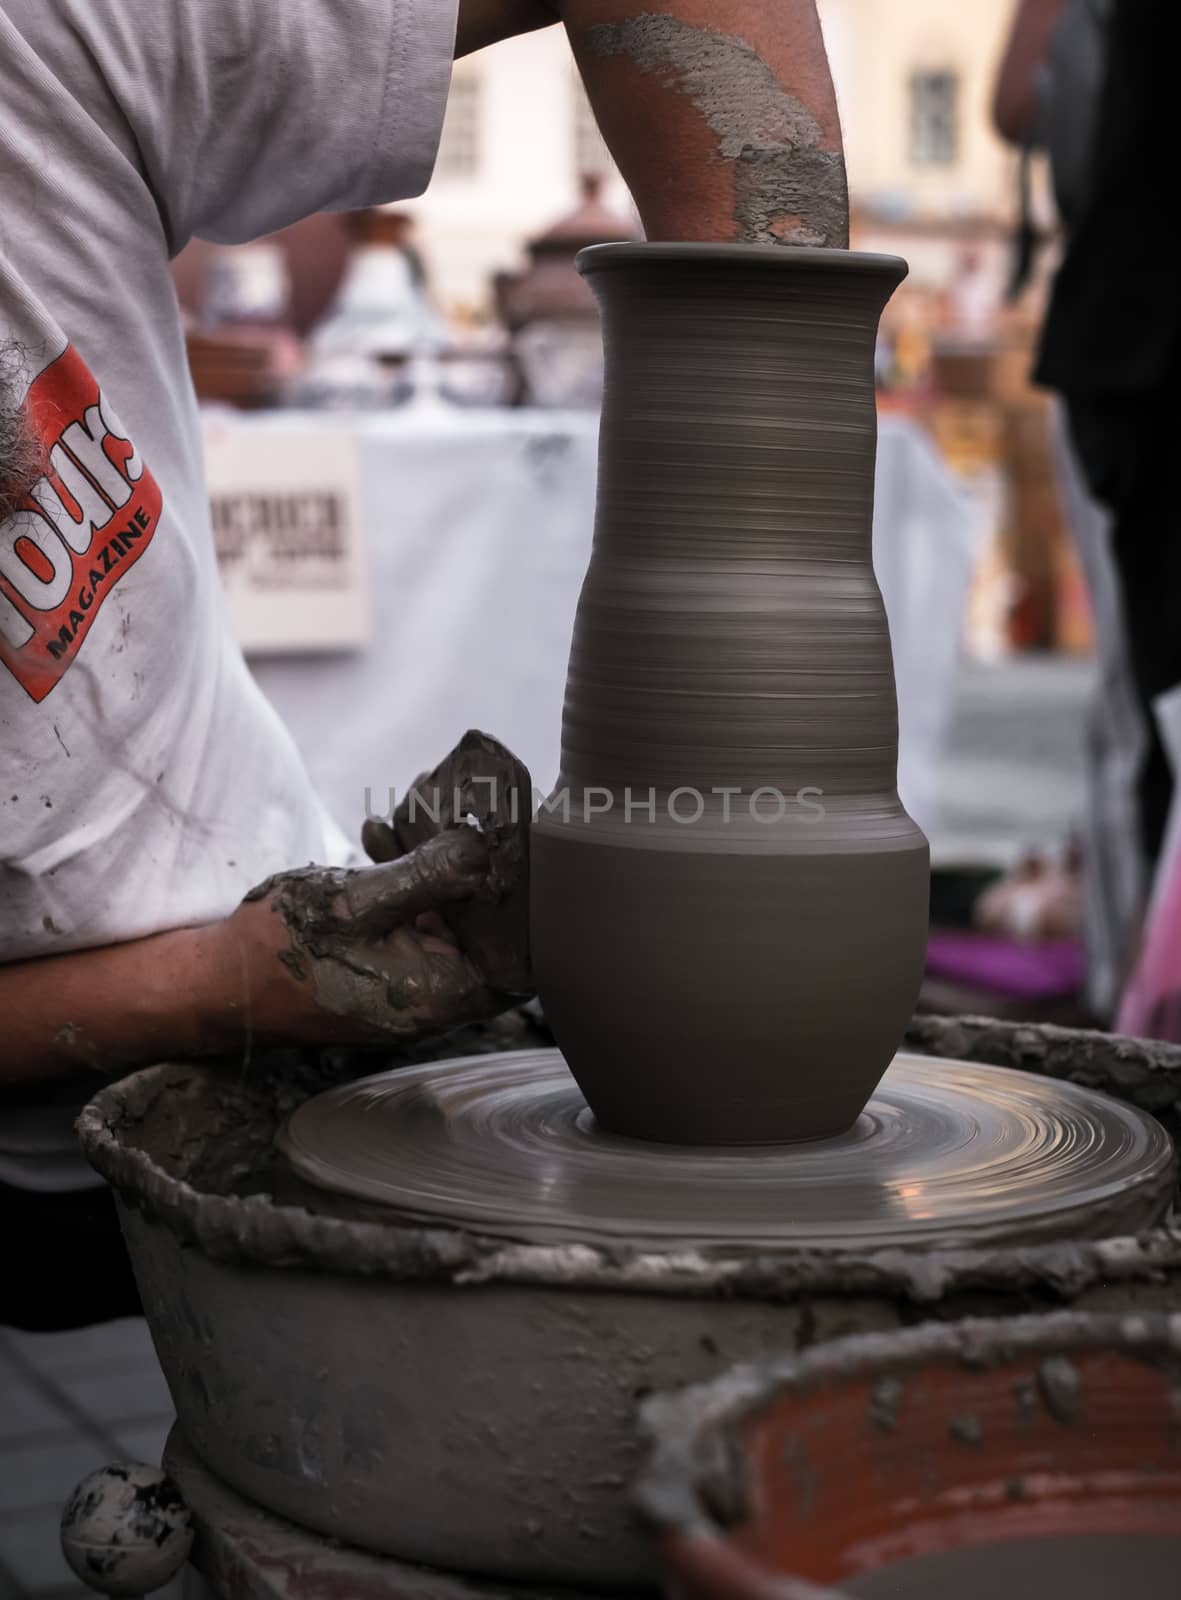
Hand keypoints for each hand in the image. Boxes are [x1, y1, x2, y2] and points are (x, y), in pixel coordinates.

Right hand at [218, 828, 503, 1048]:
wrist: (215, 983)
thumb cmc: (279, 952)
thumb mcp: (355, 902)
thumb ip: (426, 877)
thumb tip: (481, 850)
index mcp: (440, 994)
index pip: (519, 953)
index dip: (525, 901)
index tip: (517, 847)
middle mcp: (435, 997)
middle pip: (485, 929)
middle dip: (474, 869)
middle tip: (462, 814)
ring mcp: (410, 983)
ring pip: (448, 918)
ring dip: (436, 866)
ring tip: (410, 814)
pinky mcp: (386, 966)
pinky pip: (415, 920)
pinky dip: (408, 881)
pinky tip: (381, 837)